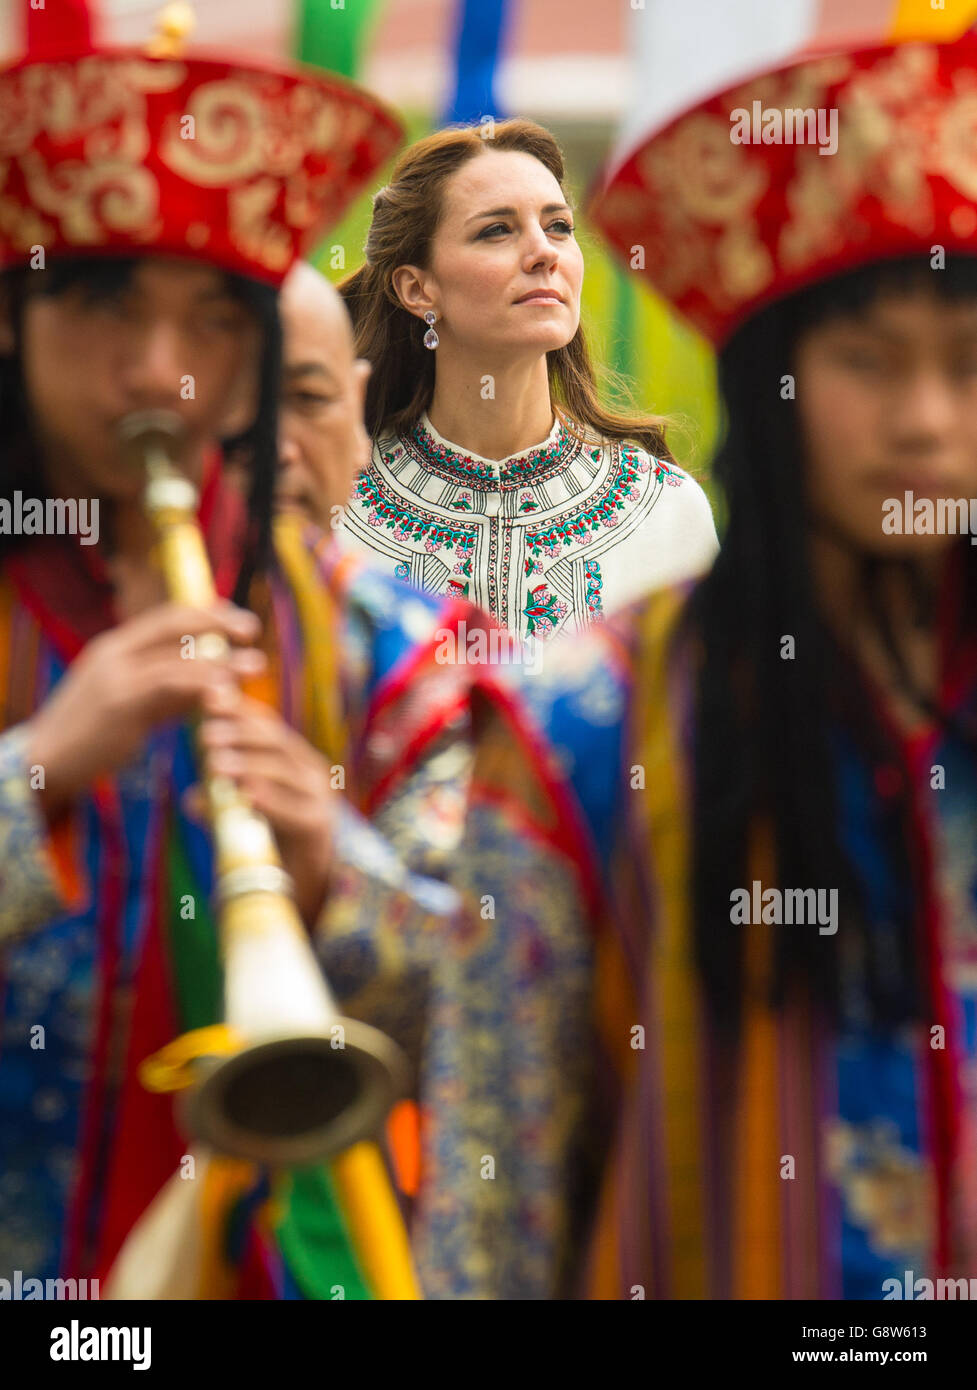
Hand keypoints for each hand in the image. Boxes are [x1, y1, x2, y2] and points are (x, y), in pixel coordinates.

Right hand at [25, 602, 264, 818]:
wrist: (46, 762)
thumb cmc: (92, 736)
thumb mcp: (134, 705)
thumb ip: (169, 692)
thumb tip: (212, 684)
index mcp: (114, 648)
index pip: (165, 616)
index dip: (204, 612)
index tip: (235, 616)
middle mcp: (113, 653)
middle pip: (173, 624)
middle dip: (218, 623)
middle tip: (253, 629)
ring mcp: (115, 676)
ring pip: (178, 657)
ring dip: (221, 661)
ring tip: (255, 666)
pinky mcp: (120, 703)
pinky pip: (169, 686)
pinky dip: (202, 687)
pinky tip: (227, 696)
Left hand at [196, 685, 336, 926]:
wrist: (311, 892)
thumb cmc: (273, 849)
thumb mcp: (242, 819)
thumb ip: (222, 805)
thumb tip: (191, 799)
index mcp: (292, 760)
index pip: (265, 726)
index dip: (238, 710)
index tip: (208, 697)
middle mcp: (310, 773)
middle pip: (275, 742)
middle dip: (239, 733)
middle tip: (203, 732)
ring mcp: (319, 800)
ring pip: (282, 772)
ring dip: (247, 764)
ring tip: (214, 762)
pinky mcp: (320, 828)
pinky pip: (294, 811)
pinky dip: (270, 800)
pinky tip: (246, 795)